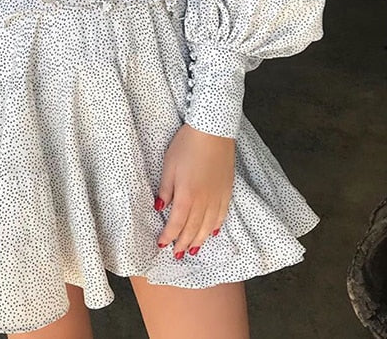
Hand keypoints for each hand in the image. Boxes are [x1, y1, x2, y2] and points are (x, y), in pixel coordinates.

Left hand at [155, 123, 234, 257]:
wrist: (213, 131)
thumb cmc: (187, 145)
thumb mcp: (169, 165)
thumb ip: (165, 189)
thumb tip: (159, 208)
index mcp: (187, 196)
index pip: (176, 224)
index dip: (168, 236)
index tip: (161, 243)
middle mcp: (203, 201)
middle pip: (192, 229)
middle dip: (182, 243)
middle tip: (176, 254)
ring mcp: (217, 197)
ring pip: (208, 226)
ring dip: (199, 240)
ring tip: (192, 250)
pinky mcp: (227, 191)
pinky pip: (222, 215)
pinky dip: (215, 227)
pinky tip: (212, 232)